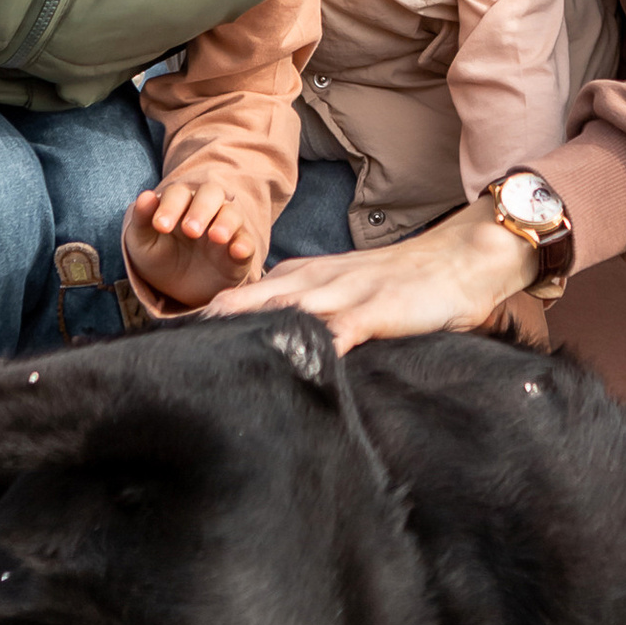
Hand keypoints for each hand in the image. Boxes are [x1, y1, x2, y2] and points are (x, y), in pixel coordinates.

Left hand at [128, 176, 261, 309]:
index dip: (170, 206)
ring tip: (216, 237)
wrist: (177, 290)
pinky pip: (247, 242)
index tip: (160, 226)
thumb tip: (145, 196)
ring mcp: (226, 229)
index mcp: (180, 202)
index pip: (178, 193)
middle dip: (201, 210)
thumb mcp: (142, 242)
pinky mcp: (240, 252)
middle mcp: (206, 209)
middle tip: (190, 230)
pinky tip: (237, 250)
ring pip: (232, 214)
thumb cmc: (159, 257)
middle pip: (211, 194)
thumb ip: (142, 220)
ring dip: (226, 222)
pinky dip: (244, 244)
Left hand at [198, 197, 535, 350]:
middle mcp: (312, 282)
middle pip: (246, 300)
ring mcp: (343, 294)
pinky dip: (314, 346)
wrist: (461, 260)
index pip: (242, 297)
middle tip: (164, 352)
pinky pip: (339, 329)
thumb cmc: (403, 287)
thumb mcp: (346, 296)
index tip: (168, 346)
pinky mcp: (376, 310)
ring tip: (204, 353)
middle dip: (206, 324)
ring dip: (243, 328)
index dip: (205, 321)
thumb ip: (311, 319)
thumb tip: (272, 352)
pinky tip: (291, 364)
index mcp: (302, 279)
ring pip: (280, 309)